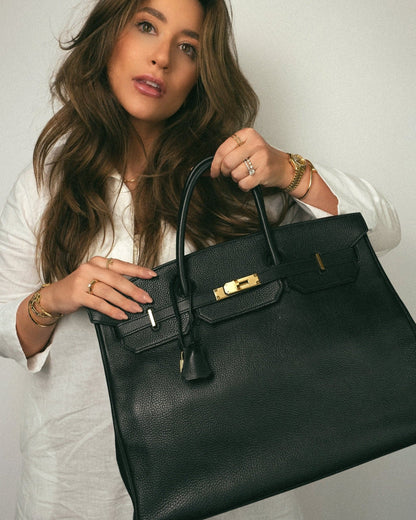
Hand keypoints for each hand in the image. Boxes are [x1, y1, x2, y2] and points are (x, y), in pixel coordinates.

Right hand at [40, 257, 156, 320]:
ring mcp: (83, 281)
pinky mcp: (77, 294)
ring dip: (125, 302)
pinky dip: (112, 310)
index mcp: (98, 262)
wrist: (55, 295)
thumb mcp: (96, 277)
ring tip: (136, 309)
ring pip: (109, 292)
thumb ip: (113, 279)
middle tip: (146, 299)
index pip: (122, 265)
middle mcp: (90, 268)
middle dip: (134, 290)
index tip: (152, 275)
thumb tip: (137, 288)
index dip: (138, 270)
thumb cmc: (79, 287)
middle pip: (117, 279)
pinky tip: (121, 315)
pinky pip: (99, 303)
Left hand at [210, 128, 292, 191]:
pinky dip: (244, 186)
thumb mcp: (245, 148)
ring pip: (235, 175)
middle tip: (231, 172)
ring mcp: (261, 157)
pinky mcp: (264, 172)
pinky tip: (250, 180)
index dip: (215, 164)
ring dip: (237, 179)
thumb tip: (207, 170)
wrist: (282, 166)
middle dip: (226, 172)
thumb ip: (227, 154)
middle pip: (227, 163)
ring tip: (245, 174)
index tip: (214, 172)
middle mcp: (255, 144)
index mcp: (247, 134)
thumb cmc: (260, 158)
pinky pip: (244, 184)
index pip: (222, 150)